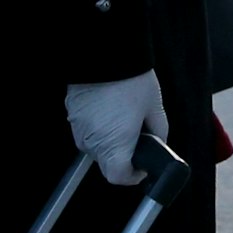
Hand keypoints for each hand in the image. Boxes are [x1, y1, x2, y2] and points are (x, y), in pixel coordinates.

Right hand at [64, 71, 168, 187]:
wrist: (104, 54)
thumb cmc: (131, 80)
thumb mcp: (155, 108)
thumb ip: (159, 132)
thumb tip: (159, 142)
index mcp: (116, 144)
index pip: (119, 177)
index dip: (133, 176)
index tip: (141, 168)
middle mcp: (93, 141)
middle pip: (107, 163)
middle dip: (123, 157)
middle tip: (136, 139)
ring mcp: (79, 128)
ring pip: (96, 148)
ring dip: (109, 142)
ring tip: (122, 119)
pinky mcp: (72, 115)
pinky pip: (86, 131)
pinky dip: (98, 128)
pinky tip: (109, 110)